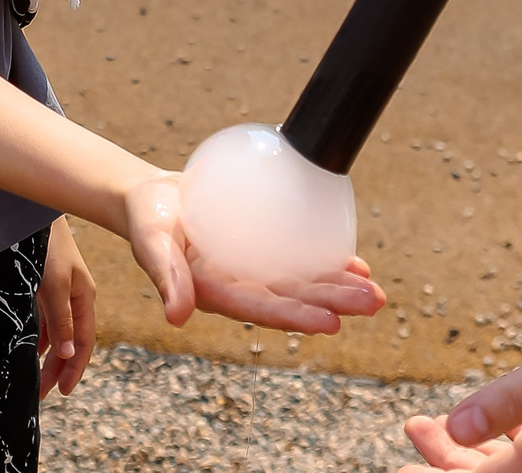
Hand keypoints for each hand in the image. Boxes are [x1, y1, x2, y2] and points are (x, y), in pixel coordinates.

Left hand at [37, 217, 97, 396]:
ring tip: (33, 376)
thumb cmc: (46, 245)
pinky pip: (45, 317)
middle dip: (58, 367)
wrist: (29, 210)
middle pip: (71, 341)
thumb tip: (69, 354)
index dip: (74, 368)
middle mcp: (75, 296)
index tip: (61, 392)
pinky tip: (29, 345)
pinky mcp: (44, 282)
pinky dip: (39, 334)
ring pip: (57, 330)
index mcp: (85, 297)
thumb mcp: (54, 283)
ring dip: (47, 354)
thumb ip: (61, 319)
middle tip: (42, 393)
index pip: (84, 342)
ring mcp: (60, 289)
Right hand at [121, 174, 385, 333]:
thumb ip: (167, 277)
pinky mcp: (260, 249)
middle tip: (374, 301)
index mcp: (216, 294)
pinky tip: (354, 262)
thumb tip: (177, 317)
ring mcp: (253, 269)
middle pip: (292, 298)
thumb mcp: (152, 243)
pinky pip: (298, 258)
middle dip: (334, 303)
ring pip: (302, 282)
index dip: (296, 316)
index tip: (332, 323)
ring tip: (374, 289)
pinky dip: (326, 261)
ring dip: (338, 288)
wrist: (150, 198)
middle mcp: (241, 286)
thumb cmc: (147, 220)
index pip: (261, 308)